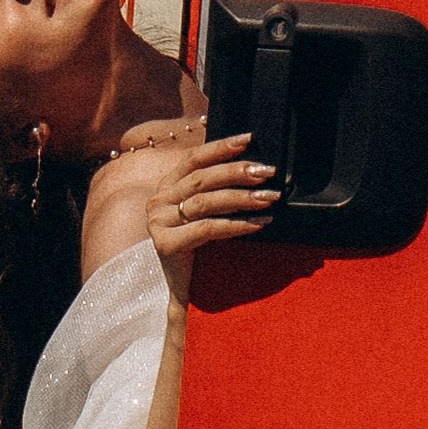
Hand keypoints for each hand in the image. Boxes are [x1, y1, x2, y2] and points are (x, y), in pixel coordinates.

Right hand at [146, 134, 279, 301]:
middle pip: (202, 179)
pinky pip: (207, 228)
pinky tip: (259, 223)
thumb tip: (248, 164)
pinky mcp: (166, 244)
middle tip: (268, 172)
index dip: (220, 147)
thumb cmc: (191, 248)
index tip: (247, 139)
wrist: (169, 289)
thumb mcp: (199, 214)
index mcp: (166, 188)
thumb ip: (214, 190)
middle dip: (237, 172)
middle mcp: (158, 201)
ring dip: (242, 197)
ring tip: (269, 198)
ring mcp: (159, 223)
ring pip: (206, 202)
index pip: (193, 159)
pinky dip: (237, 224)